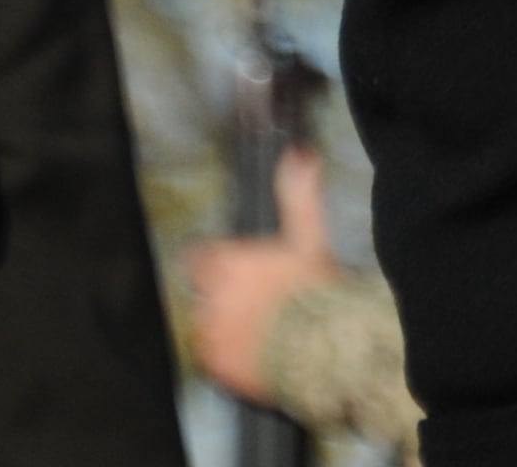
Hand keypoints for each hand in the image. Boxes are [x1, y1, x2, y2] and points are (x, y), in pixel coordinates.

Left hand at [179, 144, 335, 405]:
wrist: (321, 346)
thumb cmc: (314, 291)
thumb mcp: (309, 237)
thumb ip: (298, 194)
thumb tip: (299, 153)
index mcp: (227, 264)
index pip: (195, 256)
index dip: (212, 259)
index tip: (230, 266)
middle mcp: (209, 297)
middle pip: (203, 291)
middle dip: (223, 292)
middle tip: (257, 298)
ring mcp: (210, 333)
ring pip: (207, 323)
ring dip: (225, 323)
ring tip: (261, 327)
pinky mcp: (215, 364)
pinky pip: (213, 356)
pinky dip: (229, 354)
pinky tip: (258, 349)